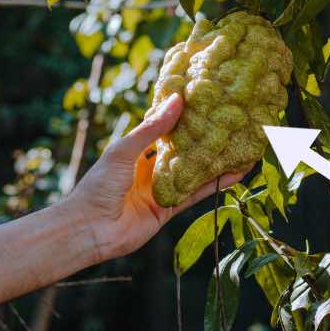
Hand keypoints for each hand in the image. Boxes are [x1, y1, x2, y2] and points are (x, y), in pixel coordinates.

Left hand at [66, 93, 246, 262]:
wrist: (89, 229)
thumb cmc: (98, 185)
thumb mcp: (124, 150)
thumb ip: (153, 129)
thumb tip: (178, 101)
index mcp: (137, 150)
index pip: (165, 129)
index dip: (184, 117)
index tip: (206, 102)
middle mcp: (151, 168)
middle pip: (184, 150)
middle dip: (205, 139)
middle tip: (230, 123)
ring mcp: (162, 188)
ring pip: (194, 171)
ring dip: (216, 162)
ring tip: (240, 148)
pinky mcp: (169, 208)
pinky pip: (196, 194)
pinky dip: (215, 185)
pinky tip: (234, 175)